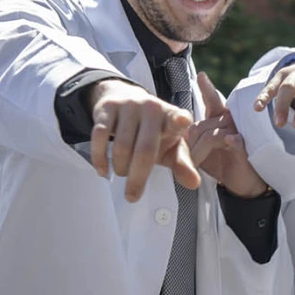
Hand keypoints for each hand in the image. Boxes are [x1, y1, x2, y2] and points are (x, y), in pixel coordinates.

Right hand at [89, 79, 199, 201]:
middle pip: (145, 149)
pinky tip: (103, 170)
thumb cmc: (152, 130)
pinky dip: (100, 157)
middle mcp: (152, 108)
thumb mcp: (170, 145)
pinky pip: (100, 136)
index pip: (178, 119)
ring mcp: (129, 106)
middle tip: (132, 196)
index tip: (183, 121)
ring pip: (121, 146)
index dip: (180, 120)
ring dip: (120, 167)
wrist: (125, 98)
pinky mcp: (108, 107)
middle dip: (137, 178)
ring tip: (122, 172)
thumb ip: (182, 164)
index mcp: (172, 117)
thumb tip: (194, 184)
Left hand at [188, 72, 267, 197]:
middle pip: (201, 125)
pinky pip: (235, 140)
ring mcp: (239, 133)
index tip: (201, 76)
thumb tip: (179, 134)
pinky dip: (230, 141)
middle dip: (190, 145)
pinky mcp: (246, 147)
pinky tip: (230, 141)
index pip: (212, 101)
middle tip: (187, 161)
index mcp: (219, 119)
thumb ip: (192, 139)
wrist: (241, 185)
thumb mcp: (202, 150)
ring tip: (193, 165)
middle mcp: (229, 122)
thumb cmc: (220, 164)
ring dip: (198, 152)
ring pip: (212, 134)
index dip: (207, 89)